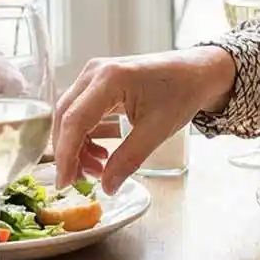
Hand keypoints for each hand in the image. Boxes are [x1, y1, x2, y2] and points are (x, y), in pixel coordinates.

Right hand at [53, 46, 234, 193]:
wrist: (195, 72)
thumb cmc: (180, 93)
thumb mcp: (157, 130)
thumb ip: (128, 159)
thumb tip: (106, 187)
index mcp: (110, 79)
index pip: (75, 121)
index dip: (66, 155)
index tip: (65, 183)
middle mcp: (95, 71)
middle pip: (66, 117)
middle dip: (69, 153)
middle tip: (79, 181)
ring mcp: (95, 74)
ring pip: (71, 115)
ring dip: (77, 145)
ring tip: (97, 170)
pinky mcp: (99, 81)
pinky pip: (81, 111)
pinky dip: (85, 135)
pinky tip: (100, 154)